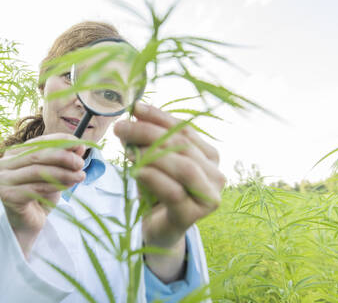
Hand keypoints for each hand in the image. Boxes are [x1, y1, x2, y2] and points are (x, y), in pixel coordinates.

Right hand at [0, 133, 85, 255]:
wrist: (28, 224)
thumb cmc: (40, 196)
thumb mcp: (54, 173)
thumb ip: (64, 159)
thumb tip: (79, 145)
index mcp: (12, 153)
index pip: (39, 142)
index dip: (61, 141)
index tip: (80, 144)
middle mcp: (2, 164)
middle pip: (38, 154)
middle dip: (63, 157)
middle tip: (81, 163)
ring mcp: (2, 180)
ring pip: (38, 171)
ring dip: (63, 172)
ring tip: (80, 176)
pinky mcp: (7, 195)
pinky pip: (36, 187)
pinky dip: (56, 185)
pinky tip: (69, 185)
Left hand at [113, 102, 225, 281]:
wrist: (158, 229)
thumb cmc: (156, 191)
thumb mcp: (150, 160)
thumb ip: (146, 140)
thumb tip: (134, 114)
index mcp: (209, 156)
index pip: (185, 130)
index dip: (160, 117)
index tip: (135, 107)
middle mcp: (216, 174)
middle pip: (183, 146)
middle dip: (149, 132)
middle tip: (121, 127)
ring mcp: (209, 196)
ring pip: (182, 167)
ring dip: (151, 154)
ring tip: (126, 149)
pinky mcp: (194, 215)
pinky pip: (173, 192)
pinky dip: (152, 177)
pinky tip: (135, 170)